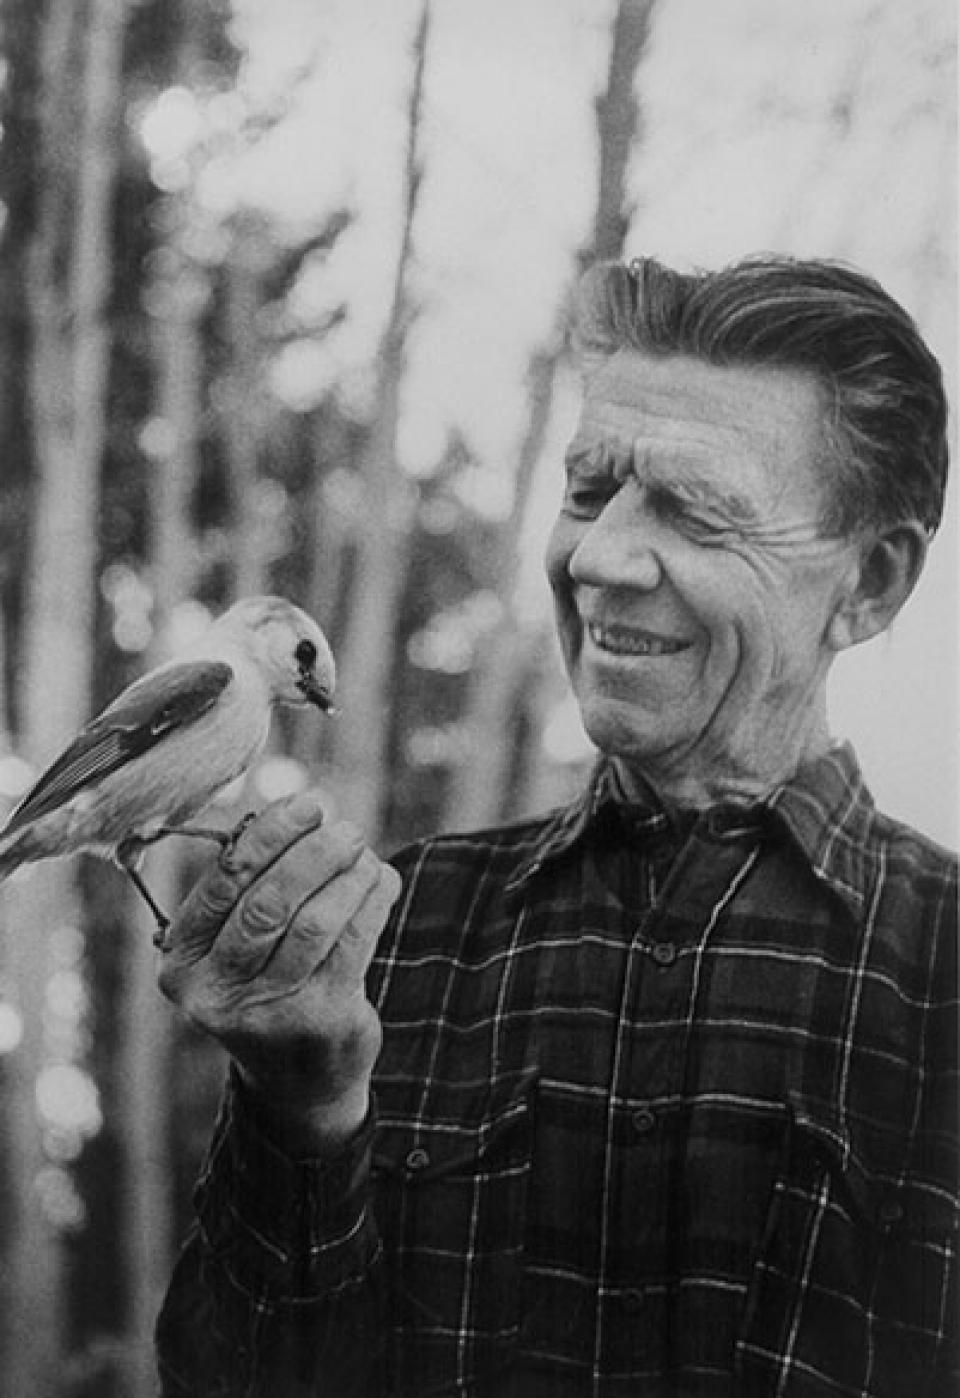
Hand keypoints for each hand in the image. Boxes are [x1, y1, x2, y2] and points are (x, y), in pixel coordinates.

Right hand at [156, 790, 401, 1151]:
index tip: (307, 805)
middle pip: (269, 900)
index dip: (270, 835)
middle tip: (345, 829)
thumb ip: (254, 884)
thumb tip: (305, 813)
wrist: (297, 1079)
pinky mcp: (319, 1022)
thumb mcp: (237, 943)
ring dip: (348, 876)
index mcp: (181, 960)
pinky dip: (372, 903)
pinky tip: (381, 882)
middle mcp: (213, 991)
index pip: (224, 881)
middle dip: (313, 853)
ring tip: (363, 853)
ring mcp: (266, 1013)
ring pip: (315, 921)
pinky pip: (352, 944)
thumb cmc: (267, 983)